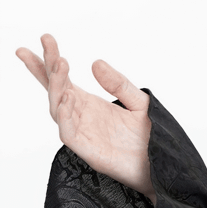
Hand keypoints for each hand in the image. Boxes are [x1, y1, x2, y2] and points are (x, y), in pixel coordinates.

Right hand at [16, 34, 152, 197]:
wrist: (161, 169)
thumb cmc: (150, 139)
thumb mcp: (139, 103)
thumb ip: (119, 83)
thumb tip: (95, 63)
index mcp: (88, 103)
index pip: (62, 80)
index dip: (49, 61)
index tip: (44, 38)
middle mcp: (80, 116)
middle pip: (54, 90)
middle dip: (47, 66)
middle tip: (47, 43)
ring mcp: (81, 134)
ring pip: (58, 108)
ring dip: (57, 86)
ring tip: (61, 66)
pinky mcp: (87, 151)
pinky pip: (68, 132)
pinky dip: (65, 115)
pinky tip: (68, 98)